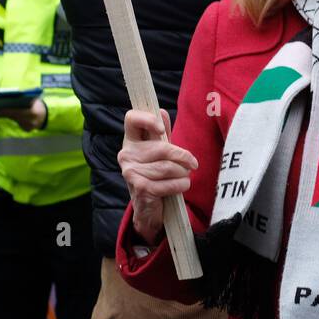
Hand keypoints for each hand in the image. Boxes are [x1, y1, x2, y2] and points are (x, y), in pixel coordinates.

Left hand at [0, 97, 46, 130]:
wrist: (46, 115)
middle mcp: (31, 122)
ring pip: (15, 120)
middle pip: (15, 117)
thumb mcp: (34, 100)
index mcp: (33, 113)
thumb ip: (25, 99)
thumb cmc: (38, 105)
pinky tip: (6, 115)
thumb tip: (9, 97)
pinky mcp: (27, 130)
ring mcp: (29, 127)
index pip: (17, 112)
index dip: (7, 111)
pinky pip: (18, 123)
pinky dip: (13, 119)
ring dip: (8, 116)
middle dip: (5, 113)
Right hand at [119, 109, 196, 245]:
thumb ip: (161, 133)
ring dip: (183, 173)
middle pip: (162, 148)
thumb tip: (162, 112)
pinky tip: (183, 185)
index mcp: (130, 140)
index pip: (131, 118)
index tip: (161, 129)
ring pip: (168, 167)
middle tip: (192, 164)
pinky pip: (168, 183)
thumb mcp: (159, 151)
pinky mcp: (140, 188)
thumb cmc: (156, 173)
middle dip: (183, 157)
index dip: (148, 119)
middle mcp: (126, 154)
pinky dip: (181, 185)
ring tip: (186, 176)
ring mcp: (130, 171)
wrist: (148, 206)